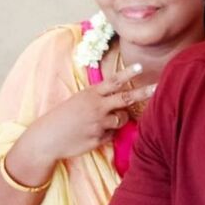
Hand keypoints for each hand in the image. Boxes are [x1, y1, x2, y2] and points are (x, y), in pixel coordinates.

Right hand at [18, 63, 152, 163]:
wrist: (46, 138)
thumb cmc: (63, 117)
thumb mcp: (79, 100)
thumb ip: (99, 97)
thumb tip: (121, 99)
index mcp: (91, 94)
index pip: (113, 81)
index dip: (128, 73)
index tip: (141, 66)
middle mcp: (97, 107)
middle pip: (126, 98)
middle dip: (144, 92)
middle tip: (158, 87)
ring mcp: (99, 123)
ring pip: (123, 118)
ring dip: (119, 119)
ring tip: (100, 121)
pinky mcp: (99, 139)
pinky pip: (112, 134)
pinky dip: (107, 133)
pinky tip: (91, 133)